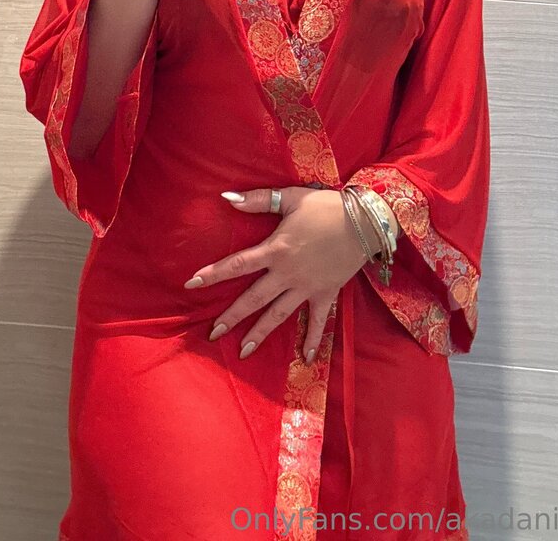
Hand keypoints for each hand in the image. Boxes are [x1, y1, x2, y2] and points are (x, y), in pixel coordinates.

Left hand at [183, 187, 375, 363]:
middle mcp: (287, 273)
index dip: (214, 273)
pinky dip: (312, 340)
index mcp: (276, 249)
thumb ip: (258, 200)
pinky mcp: (326, 293)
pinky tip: (304, 359)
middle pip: (254, 298)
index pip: (238, 264)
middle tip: (213, 333)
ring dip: (260, 333)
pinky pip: (318, 321)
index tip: (192, 283)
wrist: (365, 220)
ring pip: (278, 314)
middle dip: (232, 316)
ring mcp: (307, 287)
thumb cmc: (326, 206)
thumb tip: (227, 198)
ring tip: (243, 351)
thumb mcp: (291, 198)